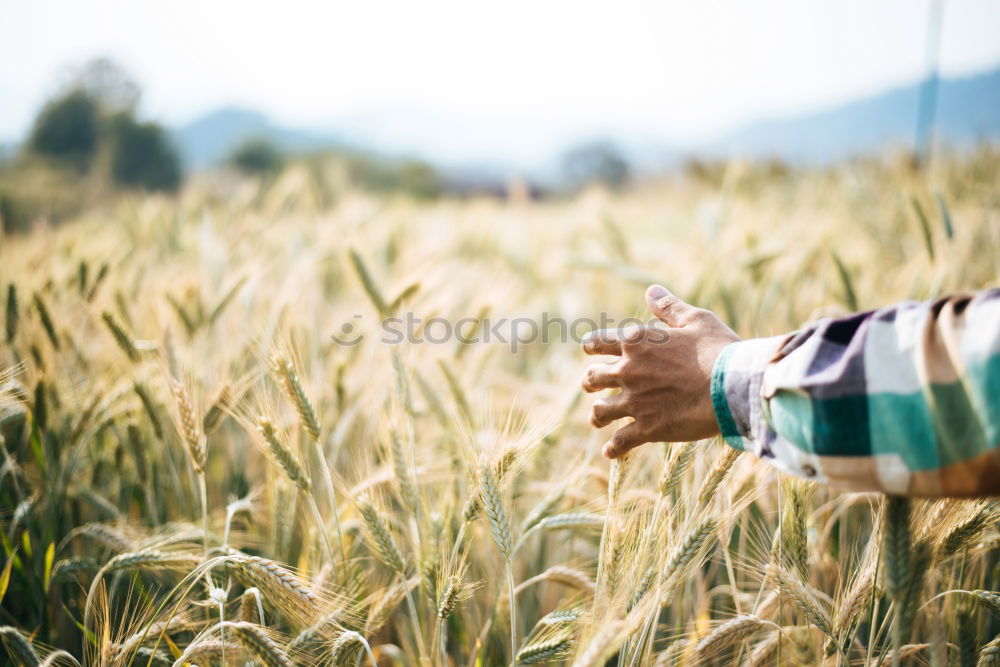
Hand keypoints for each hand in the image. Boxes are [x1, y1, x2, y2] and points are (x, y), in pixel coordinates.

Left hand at [581, 285, 739, 457]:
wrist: (733, 386)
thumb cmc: (719, 349)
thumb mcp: (696, 319)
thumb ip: (669, 307)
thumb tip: (651, 291)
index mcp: (636, 342)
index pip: (599, 342)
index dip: (591, 345)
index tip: (588, 348)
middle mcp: (628, 371)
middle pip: (593, 378)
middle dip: (589, 382)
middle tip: (589, 386)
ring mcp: (635, 401)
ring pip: (601, 412)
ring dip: (597, 415)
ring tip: (597, 419)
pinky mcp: (648, 428)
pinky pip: (621, 441)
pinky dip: (614, 448)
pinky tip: (610, 452)